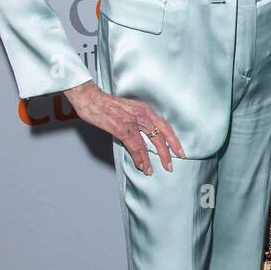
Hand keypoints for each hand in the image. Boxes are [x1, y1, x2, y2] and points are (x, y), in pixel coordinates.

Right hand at [63, 80, 184, 173]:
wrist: (91, 98)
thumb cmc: (107, 104)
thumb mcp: (129, 108)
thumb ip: (138, 119)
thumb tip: (143, 134)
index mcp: (145, 109)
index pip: (165, 126)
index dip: (174, 140)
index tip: (179, 151)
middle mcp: (142, 115)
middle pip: (161, 136)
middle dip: (167, 153)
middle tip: (171, 166)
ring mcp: (133, 122)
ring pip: (148, 145)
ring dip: (150, 160)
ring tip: (151, 171)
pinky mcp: (122, 129)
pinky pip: (135, 147)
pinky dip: (139, 158)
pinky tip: (141, 166)